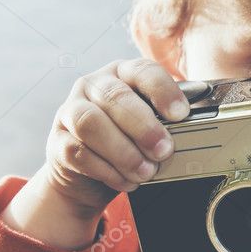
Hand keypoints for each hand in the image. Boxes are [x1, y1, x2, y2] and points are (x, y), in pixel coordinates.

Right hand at [43, 58, 190, 211]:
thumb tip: (192, 131)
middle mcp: (93, 85)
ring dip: (123, 151)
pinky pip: (79, 152)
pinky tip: (127, 181)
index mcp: (122, 74)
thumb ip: (165, 123)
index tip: (180, 114)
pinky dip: (108, 171)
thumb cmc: (126, 142)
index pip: (142, 71)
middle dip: (144, 127)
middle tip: (164, 151)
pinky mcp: (58, 141)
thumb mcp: (148, 126)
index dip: (163, 91)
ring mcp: (70, 111)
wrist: (87, 176)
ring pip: (91, 123)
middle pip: (115, 97)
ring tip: (146, 171)